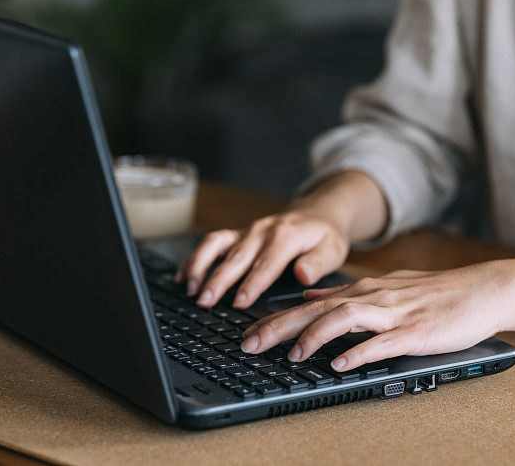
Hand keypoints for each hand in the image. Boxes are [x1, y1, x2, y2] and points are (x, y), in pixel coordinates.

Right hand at [175, 210, 349, 308]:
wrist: (319, 212)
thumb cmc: (325, 236)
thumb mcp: (333, 249)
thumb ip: (318, 263)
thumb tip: (303, 275)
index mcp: (287, 236)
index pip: (267, 263)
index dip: (252, 283)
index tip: (239, 302)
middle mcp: (263, 231)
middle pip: (237, 257)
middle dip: (218, 280)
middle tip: (205, 302)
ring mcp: (248, 231)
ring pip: (217, 245)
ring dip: (200, 265)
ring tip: (189, 289)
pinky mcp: (239, 234)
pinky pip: (212, 243)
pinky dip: (195, 258)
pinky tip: (182, 276)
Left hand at [238, 261, 514, 371]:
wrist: (483, 289)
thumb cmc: (437, 293)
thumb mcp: (386, 287)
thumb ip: (348, 294)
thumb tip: (311, 297)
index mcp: (365, 291)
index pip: (310, 304)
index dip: (276, 319)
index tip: (247, 334)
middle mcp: (374, 298)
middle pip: (317, 310)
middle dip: (279, 328)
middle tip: (249, 345)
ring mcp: (394, 314)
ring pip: (344, 319)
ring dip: (313, 337)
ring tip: (290, 355)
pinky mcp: (415, 332)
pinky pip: (381, 342)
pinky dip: (356, 353)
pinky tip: (339, 364)